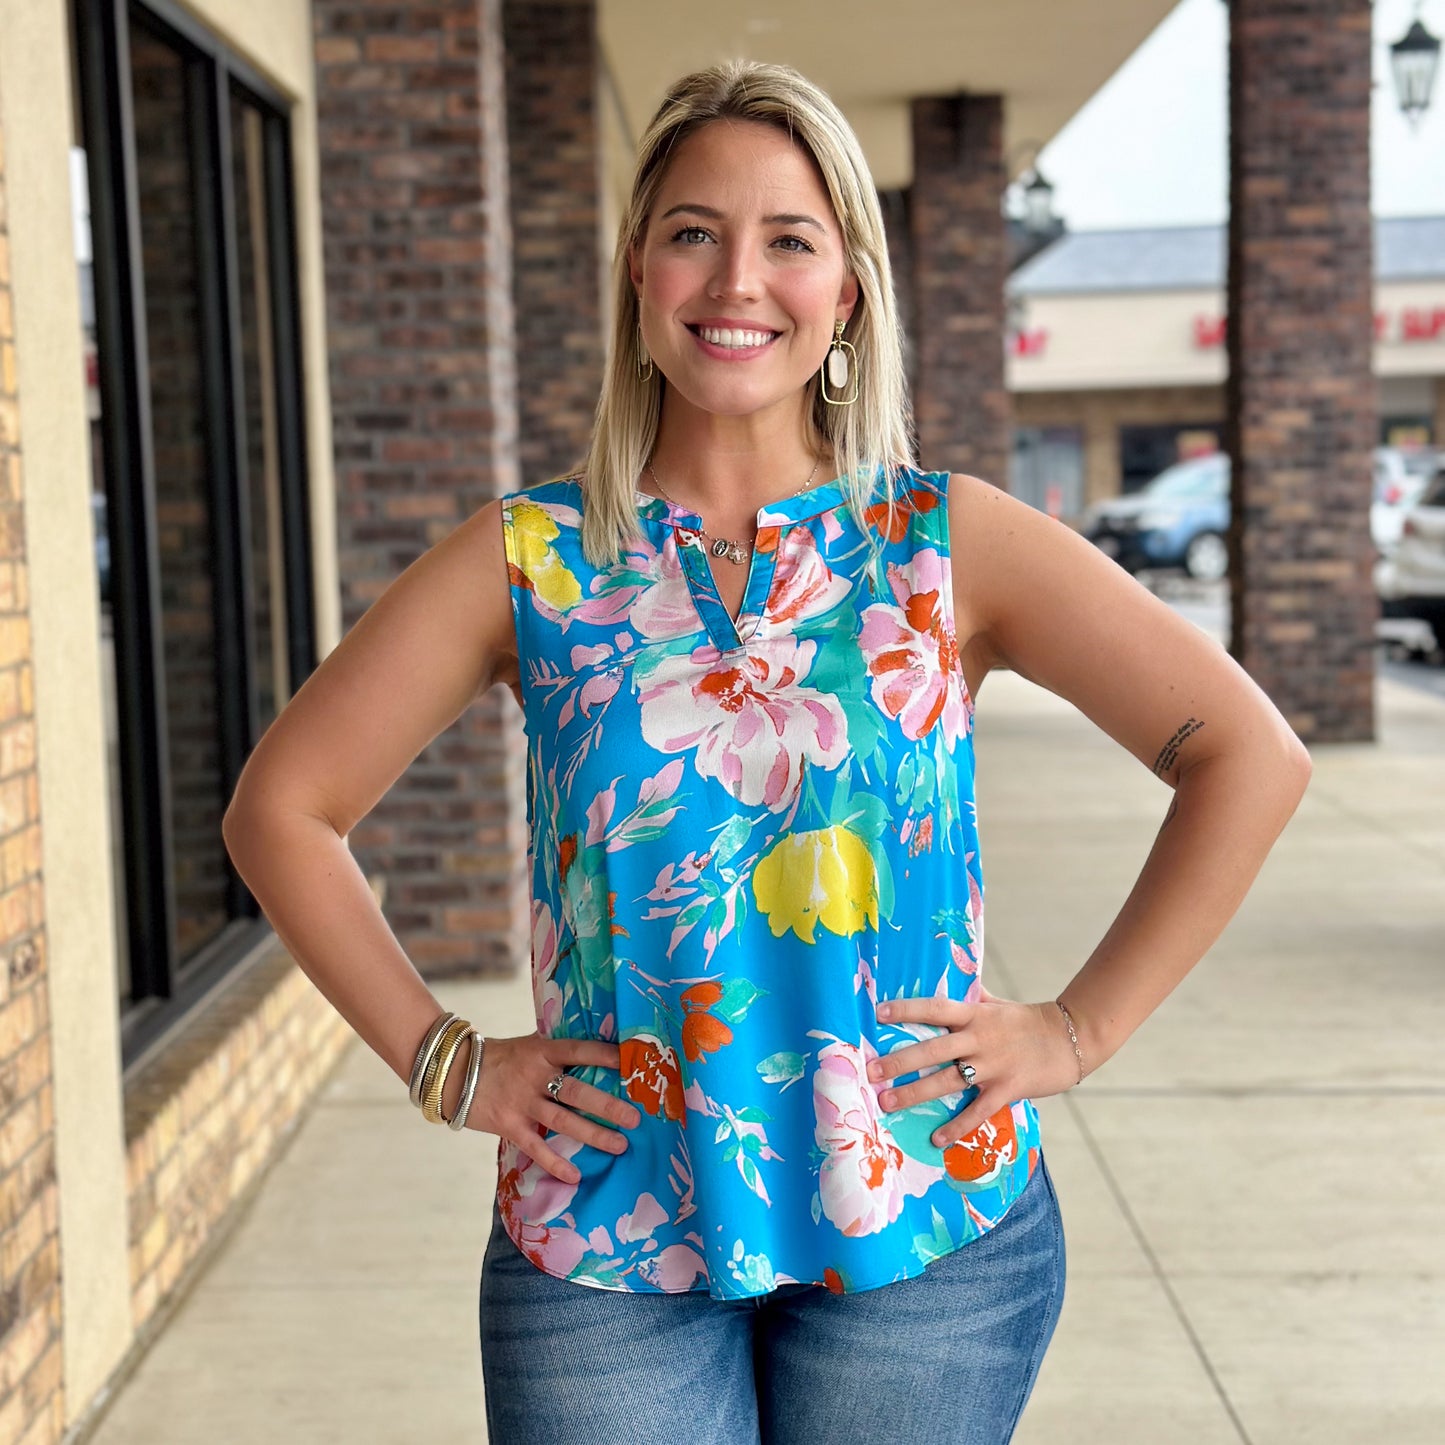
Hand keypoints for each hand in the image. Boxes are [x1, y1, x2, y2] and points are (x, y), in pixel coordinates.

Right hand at [464, 1033, 640, 1182]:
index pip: (578, 1050)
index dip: (604, 1056)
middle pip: (576, 1092)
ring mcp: (522, 1102)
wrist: (453, 1072)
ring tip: (620, 1145)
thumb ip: (556, 1051)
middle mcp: (535, 1075)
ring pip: (562, 1121)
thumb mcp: (529, 1045)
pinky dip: (555, 1163)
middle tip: (636, 1118)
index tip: (631, 1063)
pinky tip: (576, 1176)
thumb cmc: (499, 1057)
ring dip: (593, 1134)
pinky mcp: (509, 1126)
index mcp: (542, 1050)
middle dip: (607, 1106)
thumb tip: (597, 1051)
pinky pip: (536, 1147)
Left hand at [868, 988, 1080, 1146]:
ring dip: (915, 1094)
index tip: (879, 1013)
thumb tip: (953, 983)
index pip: (935, 1008)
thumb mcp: (998, 1005)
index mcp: (975, 1014)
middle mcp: (980, 1038)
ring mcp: (993, 1065)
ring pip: (947, 1081)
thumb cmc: (1028, 1021)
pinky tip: (936, 1139)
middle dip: (899, 1061)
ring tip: (888, 1103)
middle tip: (871, 1072)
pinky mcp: (1007, 1089)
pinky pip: (977, 1112)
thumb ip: (973, 1000)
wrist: (1071, 1038)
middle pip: (932, 1049)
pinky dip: (957, 1127)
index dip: (907, 1009)